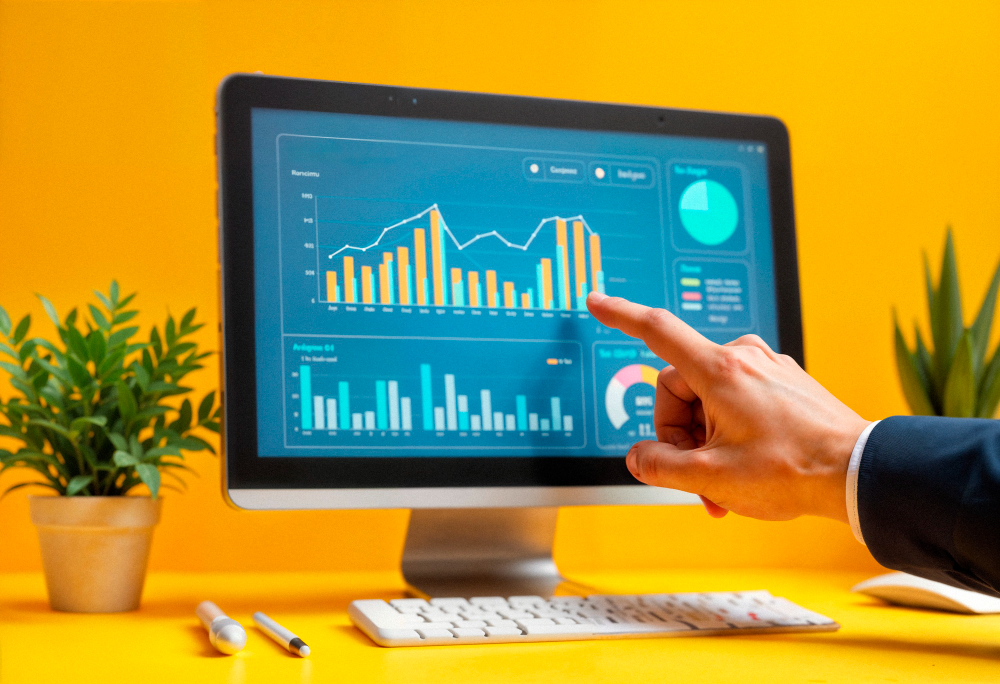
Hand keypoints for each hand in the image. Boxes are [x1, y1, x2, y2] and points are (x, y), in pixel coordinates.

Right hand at [586, 292, 869, 522]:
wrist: (859, 473)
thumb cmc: (792, 472)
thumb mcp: (711, 478)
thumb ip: (660, 466)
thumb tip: (639, 458)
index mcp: (719, 371)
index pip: (657, 331)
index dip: (621, 316)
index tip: (598, 302)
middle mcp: (743, 358)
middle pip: (679, 388)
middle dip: (678, 435)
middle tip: (694, 479)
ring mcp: (767, 368)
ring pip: (709, 400)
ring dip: (705, 442)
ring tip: (724, 488)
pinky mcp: (784, 382)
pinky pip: (737, 402)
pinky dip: (729, 435)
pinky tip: (744, 472)